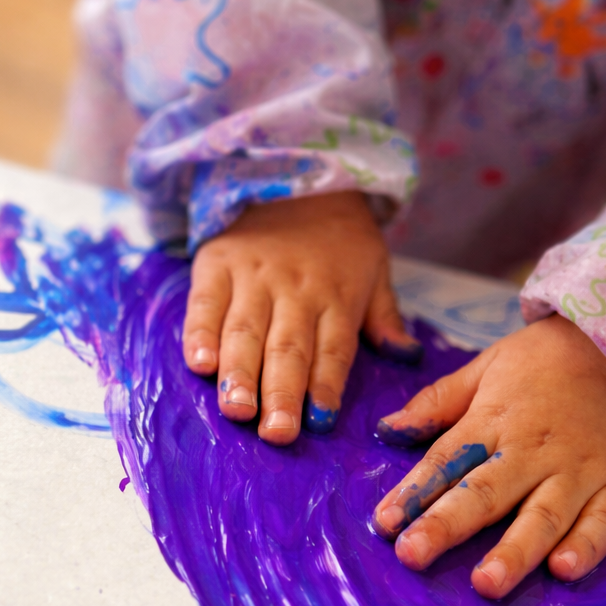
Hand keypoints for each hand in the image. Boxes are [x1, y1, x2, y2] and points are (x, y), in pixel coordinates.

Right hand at [182, 191, 417, 442]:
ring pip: (245, 331)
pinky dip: (200, 333)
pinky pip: (205, 302)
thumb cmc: (340, 237)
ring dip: (239, 374)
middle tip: (275, 433)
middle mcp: (296, 289)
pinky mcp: (217, 262)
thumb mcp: (375, 268)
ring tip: (236, 410)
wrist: (296, 172)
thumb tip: (406, 355)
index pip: (333, 350)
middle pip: (288, 349)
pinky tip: (199, 364)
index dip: (326, 386)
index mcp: (337, 296)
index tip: (319, 422)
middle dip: (281, 394)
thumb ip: (385, 316)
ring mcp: (254, 276)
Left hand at [372, 315, 605, 597]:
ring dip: (514, 551)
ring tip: (486, 583)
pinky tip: (563, 570)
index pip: (448, 461)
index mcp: (494, 420)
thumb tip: (387, 428)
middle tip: (413, 556)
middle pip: (486, 492)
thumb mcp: (488, 365)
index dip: (414, 493)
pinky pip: (605, 521)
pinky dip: (587, 546)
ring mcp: (580, 471)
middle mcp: (533, 450)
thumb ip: (439, 401)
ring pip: (543, 516)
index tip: (384, 524)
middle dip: (447, 525)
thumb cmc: (550, 359)